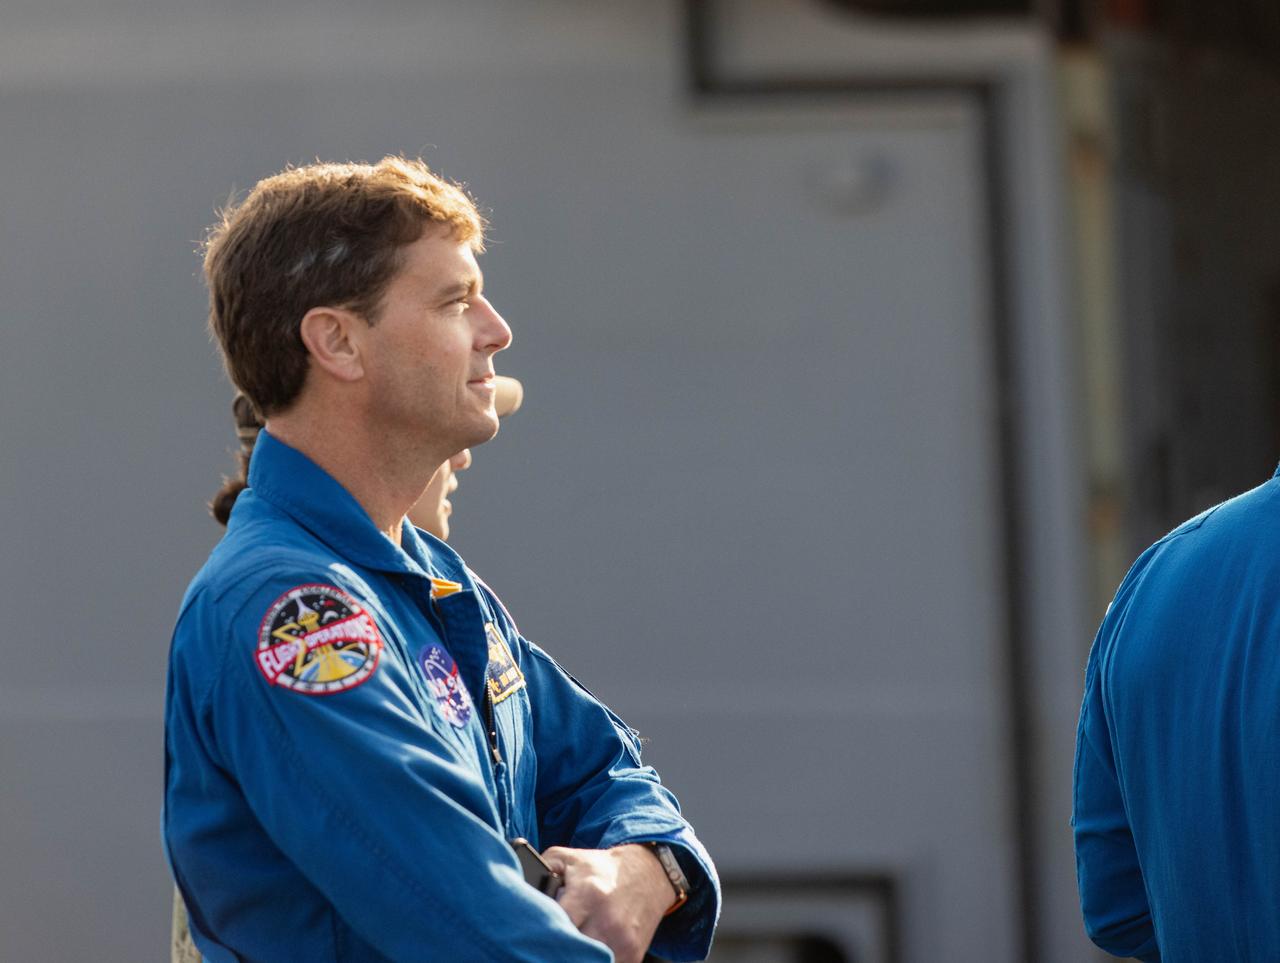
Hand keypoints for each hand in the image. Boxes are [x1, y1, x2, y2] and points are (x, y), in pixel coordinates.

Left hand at [541, 843, 672, 962]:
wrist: (648, 874)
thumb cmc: (601, 869)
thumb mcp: (568, 858)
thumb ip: (541, 868)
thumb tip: (518, 889)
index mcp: (588, 894)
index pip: (557, 927)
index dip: (542, 935)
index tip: (534, 936)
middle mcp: (607, 920)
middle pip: (572, 952)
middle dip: (556, 950)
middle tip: (547, 945)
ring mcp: (622, 942)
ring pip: (589, 962)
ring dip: (574, 957)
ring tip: (566, 947)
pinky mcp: (633, 956)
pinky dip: (594, 962)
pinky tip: (587, 952)